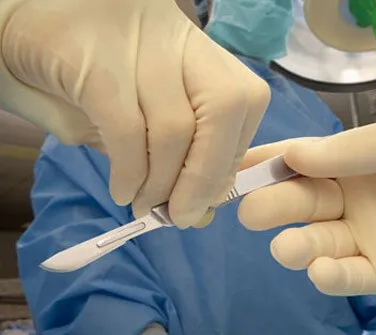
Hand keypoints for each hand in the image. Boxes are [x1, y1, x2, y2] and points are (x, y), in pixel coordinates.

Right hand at [0, 0, 268, 227]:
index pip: (243, 102)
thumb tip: (203, 210)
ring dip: (163, 184)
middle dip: (207, 176)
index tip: (207, 197)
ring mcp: (137, 45)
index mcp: (197, 48)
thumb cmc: (83, 74)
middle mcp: (176, 38)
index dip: (229, 158)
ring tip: (146, 206)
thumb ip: (175, 158)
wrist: (15, 28)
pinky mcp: (96, 63)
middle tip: (184, 215)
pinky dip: (131, 173)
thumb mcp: (137, 115)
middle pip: (226, 109)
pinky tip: (123, 190)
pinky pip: (129, 131)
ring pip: (176, 127)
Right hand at [238, 114, 375, 294]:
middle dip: (271, 205)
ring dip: (295, 246)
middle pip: (298, 203)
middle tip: (250, 211)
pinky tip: (323, 271)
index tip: (232, 167)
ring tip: (287, 247)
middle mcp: (349, 199)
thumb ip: (351, 150)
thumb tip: (291, 153)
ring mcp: (363, 237)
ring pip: (315, 242)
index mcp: (350, 162)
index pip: (298, 161)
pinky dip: (330, 276)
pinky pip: (348, 275)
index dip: (264, 162)